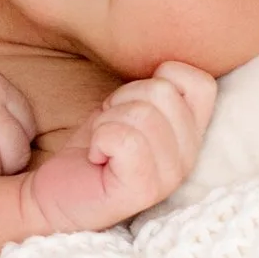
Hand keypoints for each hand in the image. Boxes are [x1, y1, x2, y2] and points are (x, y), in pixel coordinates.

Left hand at [21, 63, 216, 233]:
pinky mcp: (143, 190)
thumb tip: (164, 65)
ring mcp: (169, 177)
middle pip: (163, 92)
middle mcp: (189, 158)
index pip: (202, 84)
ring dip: (108, 121)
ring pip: (142, 113)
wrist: (56, 193)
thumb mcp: (131, 107)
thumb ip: (157, 91)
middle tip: (111, 127)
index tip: (134, 102)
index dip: (161, 78)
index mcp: (191, 135)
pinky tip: (97, 157)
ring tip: (104, 144)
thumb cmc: (96, 146)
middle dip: (124, 99)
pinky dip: (100, 138)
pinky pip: (124, 139)